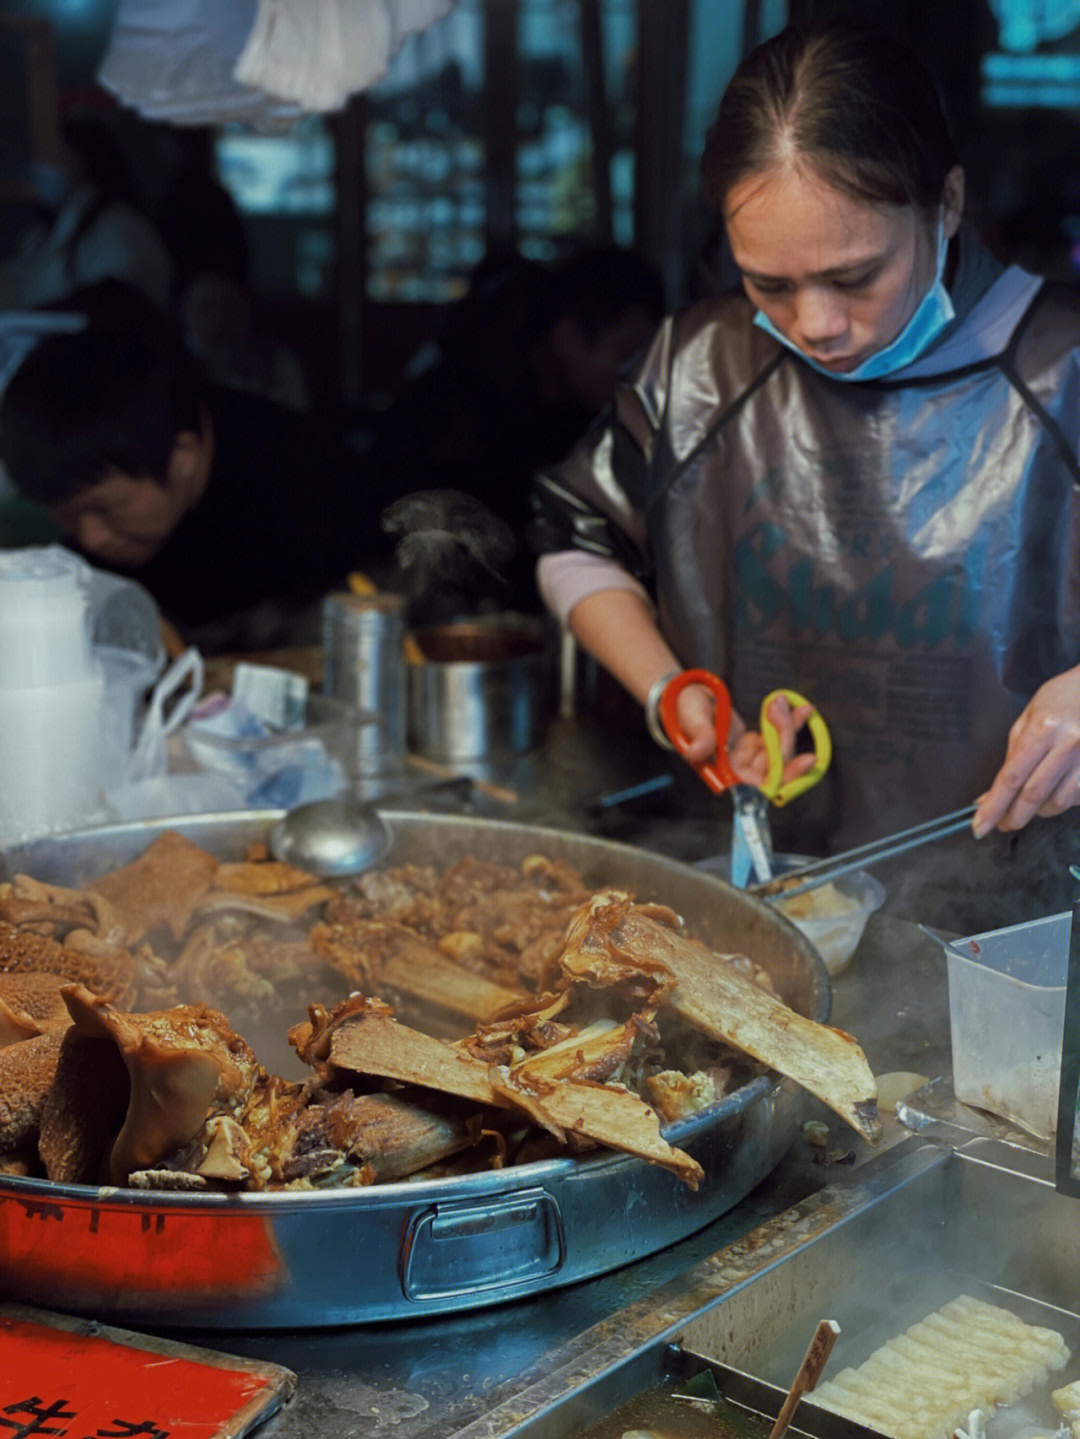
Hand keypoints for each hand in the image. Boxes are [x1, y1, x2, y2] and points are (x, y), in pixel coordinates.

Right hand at [672, 686, 817, 789]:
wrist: (684, 699)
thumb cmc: (684, 711)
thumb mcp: (691, 720)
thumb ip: (699, 736)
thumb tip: (696, 752)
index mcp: (722, 772)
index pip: (758, 785)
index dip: (784, 777)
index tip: (807, 761)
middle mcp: (737, 770)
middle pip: (776, 769)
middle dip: (787, 742)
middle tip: (783, 713)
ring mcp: (747, 758)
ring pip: (780, 752)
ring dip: (788, 728)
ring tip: (781, 702)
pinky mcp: (753, 745)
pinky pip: (778, 739)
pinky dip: (791, 723)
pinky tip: (801, 709)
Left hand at [972, 666, 1079, 835]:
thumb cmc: (1063, 697)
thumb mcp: (1030, 715)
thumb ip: (1014, 752)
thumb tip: (994, 790)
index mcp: (1044, 728)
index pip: (1012, 777)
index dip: (994, 806)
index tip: (981, 824)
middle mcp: (1068, 745)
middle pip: (1033, 794)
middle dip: (1013, 816)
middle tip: (1002, 824)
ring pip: (1058, 802)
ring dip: (1039, 810)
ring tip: (1029, 803)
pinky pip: (1076, 798)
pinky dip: (1061, 801)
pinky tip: (1055, 790)